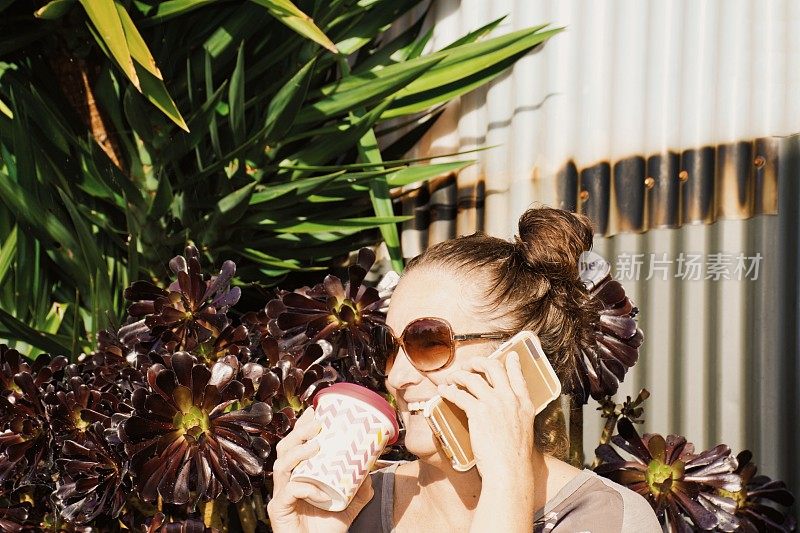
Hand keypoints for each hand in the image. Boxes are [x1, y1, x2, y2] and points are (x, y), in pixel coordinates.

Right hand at [267, 407, 374, 532]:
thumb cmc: (327, 529)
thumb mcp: (349, 504)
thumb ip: (359, 487)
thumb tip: (371, 468)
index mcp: (298, 476)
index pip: (295, 446)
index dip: (302, 427)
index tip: (315, 411)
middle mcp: (286, 483)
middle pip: (284, 449)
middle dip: (299, 433)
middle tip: (318, 422)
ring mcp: (280, 496)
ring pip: (281, 466)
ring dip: (298, 452)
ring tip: (317, 444)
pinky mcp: (278, 510)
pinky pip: (289, 492)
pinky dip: (306, 488)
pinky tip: (321, 492)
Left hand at [437, 352, 537, 487]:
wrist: (509, 470)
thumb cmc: (513, 457)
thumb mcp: (524, 431)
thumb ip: (516, 416)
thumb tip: (506, 411)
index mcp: (524, 404)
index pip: (519, 376)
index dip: (513, 363)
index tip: (508, 355)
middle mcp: (510, 399)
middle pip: (493, 368)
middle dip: (478, 362)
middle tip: (469, 365)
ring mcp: (494, 403)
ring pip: (473, 378)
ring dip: (458, 375)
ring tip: (451, 378)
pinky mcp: (478, 412)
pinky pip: (459, 394)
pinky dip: (449, 391)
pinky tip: (443, 392)